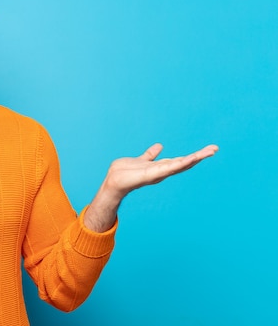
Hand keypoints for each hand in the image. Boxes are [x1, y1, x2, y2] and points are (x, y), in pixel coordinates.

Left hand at [102, 143, 218, 200]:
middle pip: (185, 162)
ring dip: (196, 158)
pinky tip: (192, 158)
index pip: (181, 160)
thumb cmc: (124, 173)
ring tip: (210, 151)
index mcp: (161, 167)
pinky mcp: (153, 174)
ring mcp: (159, 173)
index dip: (194, 156)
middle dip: (200, 156)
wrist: (113, 182)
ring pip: (181, 164)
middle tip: (215, 149)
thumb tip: (160, 146)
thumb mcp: (141, 160)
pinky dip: (181, 163)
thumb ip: (150, 155)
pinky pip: (169, 167)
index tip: (208, 150)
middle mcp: (163, 171)